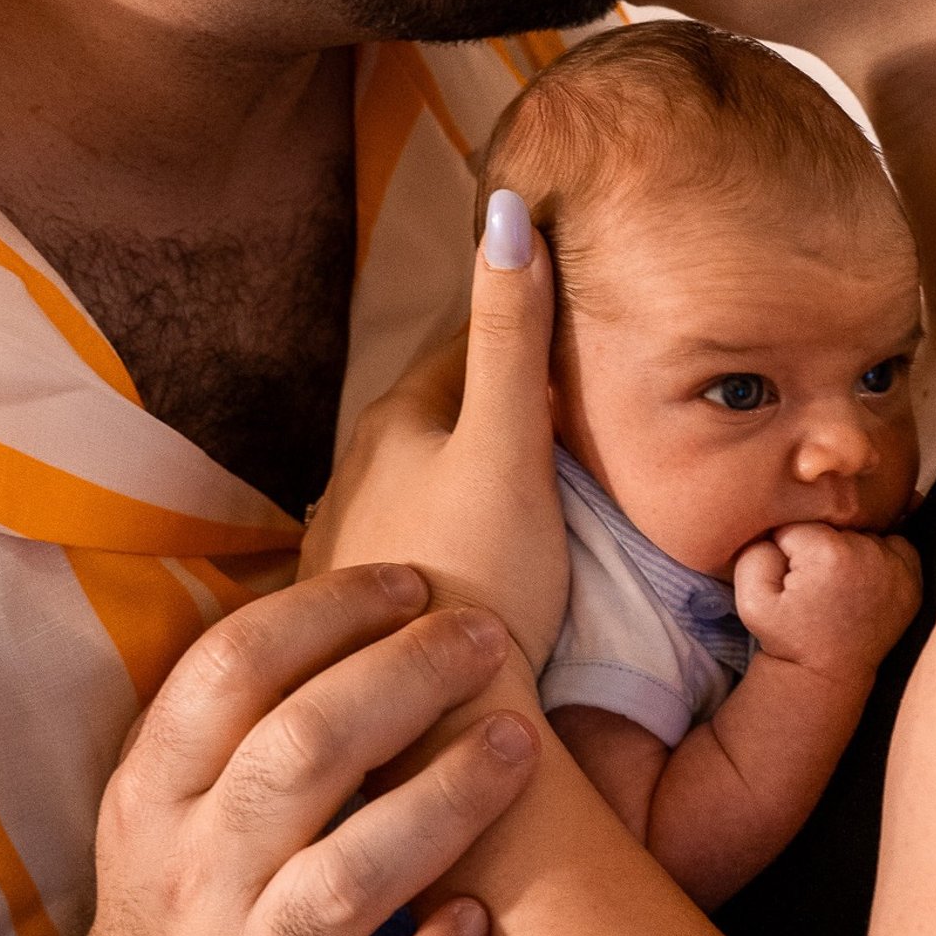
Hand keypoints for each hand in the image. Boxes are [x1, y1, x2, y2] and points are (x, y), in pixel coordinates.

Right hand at [71, 563, 539, 935]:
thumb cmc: (190, 883)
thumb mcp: (170, 788)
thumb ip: (241, 699)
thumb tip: (366, 582)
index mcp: (156, 790)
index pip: (230, 668)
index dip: (327, 610)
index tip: (413, 581)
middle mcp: (194, 875)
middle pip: (300, 753)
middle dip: (407, 680)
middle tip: (489, 635)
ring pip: (347, 880)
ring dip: (444, 802)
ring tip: (520, 741)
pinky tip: (480, 921)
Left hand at [303, 193, 570, 670]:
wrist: (420, 730)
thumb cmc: (473, 576)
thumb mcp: (508, 445)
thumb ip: (512, 333)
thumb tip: (507, 205)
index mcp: (397, 422)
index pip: (471, 343)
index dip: (530, 326)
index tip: (583, 323)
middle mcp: (358, 471)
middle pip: (446, 416)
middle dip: (502, 404)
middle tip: (579, 407)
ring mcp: (352, 544)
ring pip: (428, 484)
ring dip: (476, 476)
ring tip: (543, 491)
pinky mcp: (358, 613)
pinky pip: (419, 548)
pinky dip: (457, 539)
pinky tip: (487, 572)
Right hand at [734, 524, 921, 684]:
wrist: (824, 675)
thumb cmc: (786, 636)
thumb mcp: (749, 598)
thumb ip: (755, 550)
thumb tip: (780, 524)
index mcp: (827, 551)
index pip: (798, 522)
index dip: (785, 545)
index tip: (788, 577)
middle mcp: (869, 552)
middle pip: (833, 524)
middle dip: (818, 544)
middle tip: (813, 585)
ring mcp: (897, 566)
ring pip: (862, 531)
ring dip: (849, 547)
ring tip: (837, 584)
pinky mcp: (913, 579)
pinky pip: (895, 543)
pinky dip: (881, 553)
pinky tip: (863, 578)